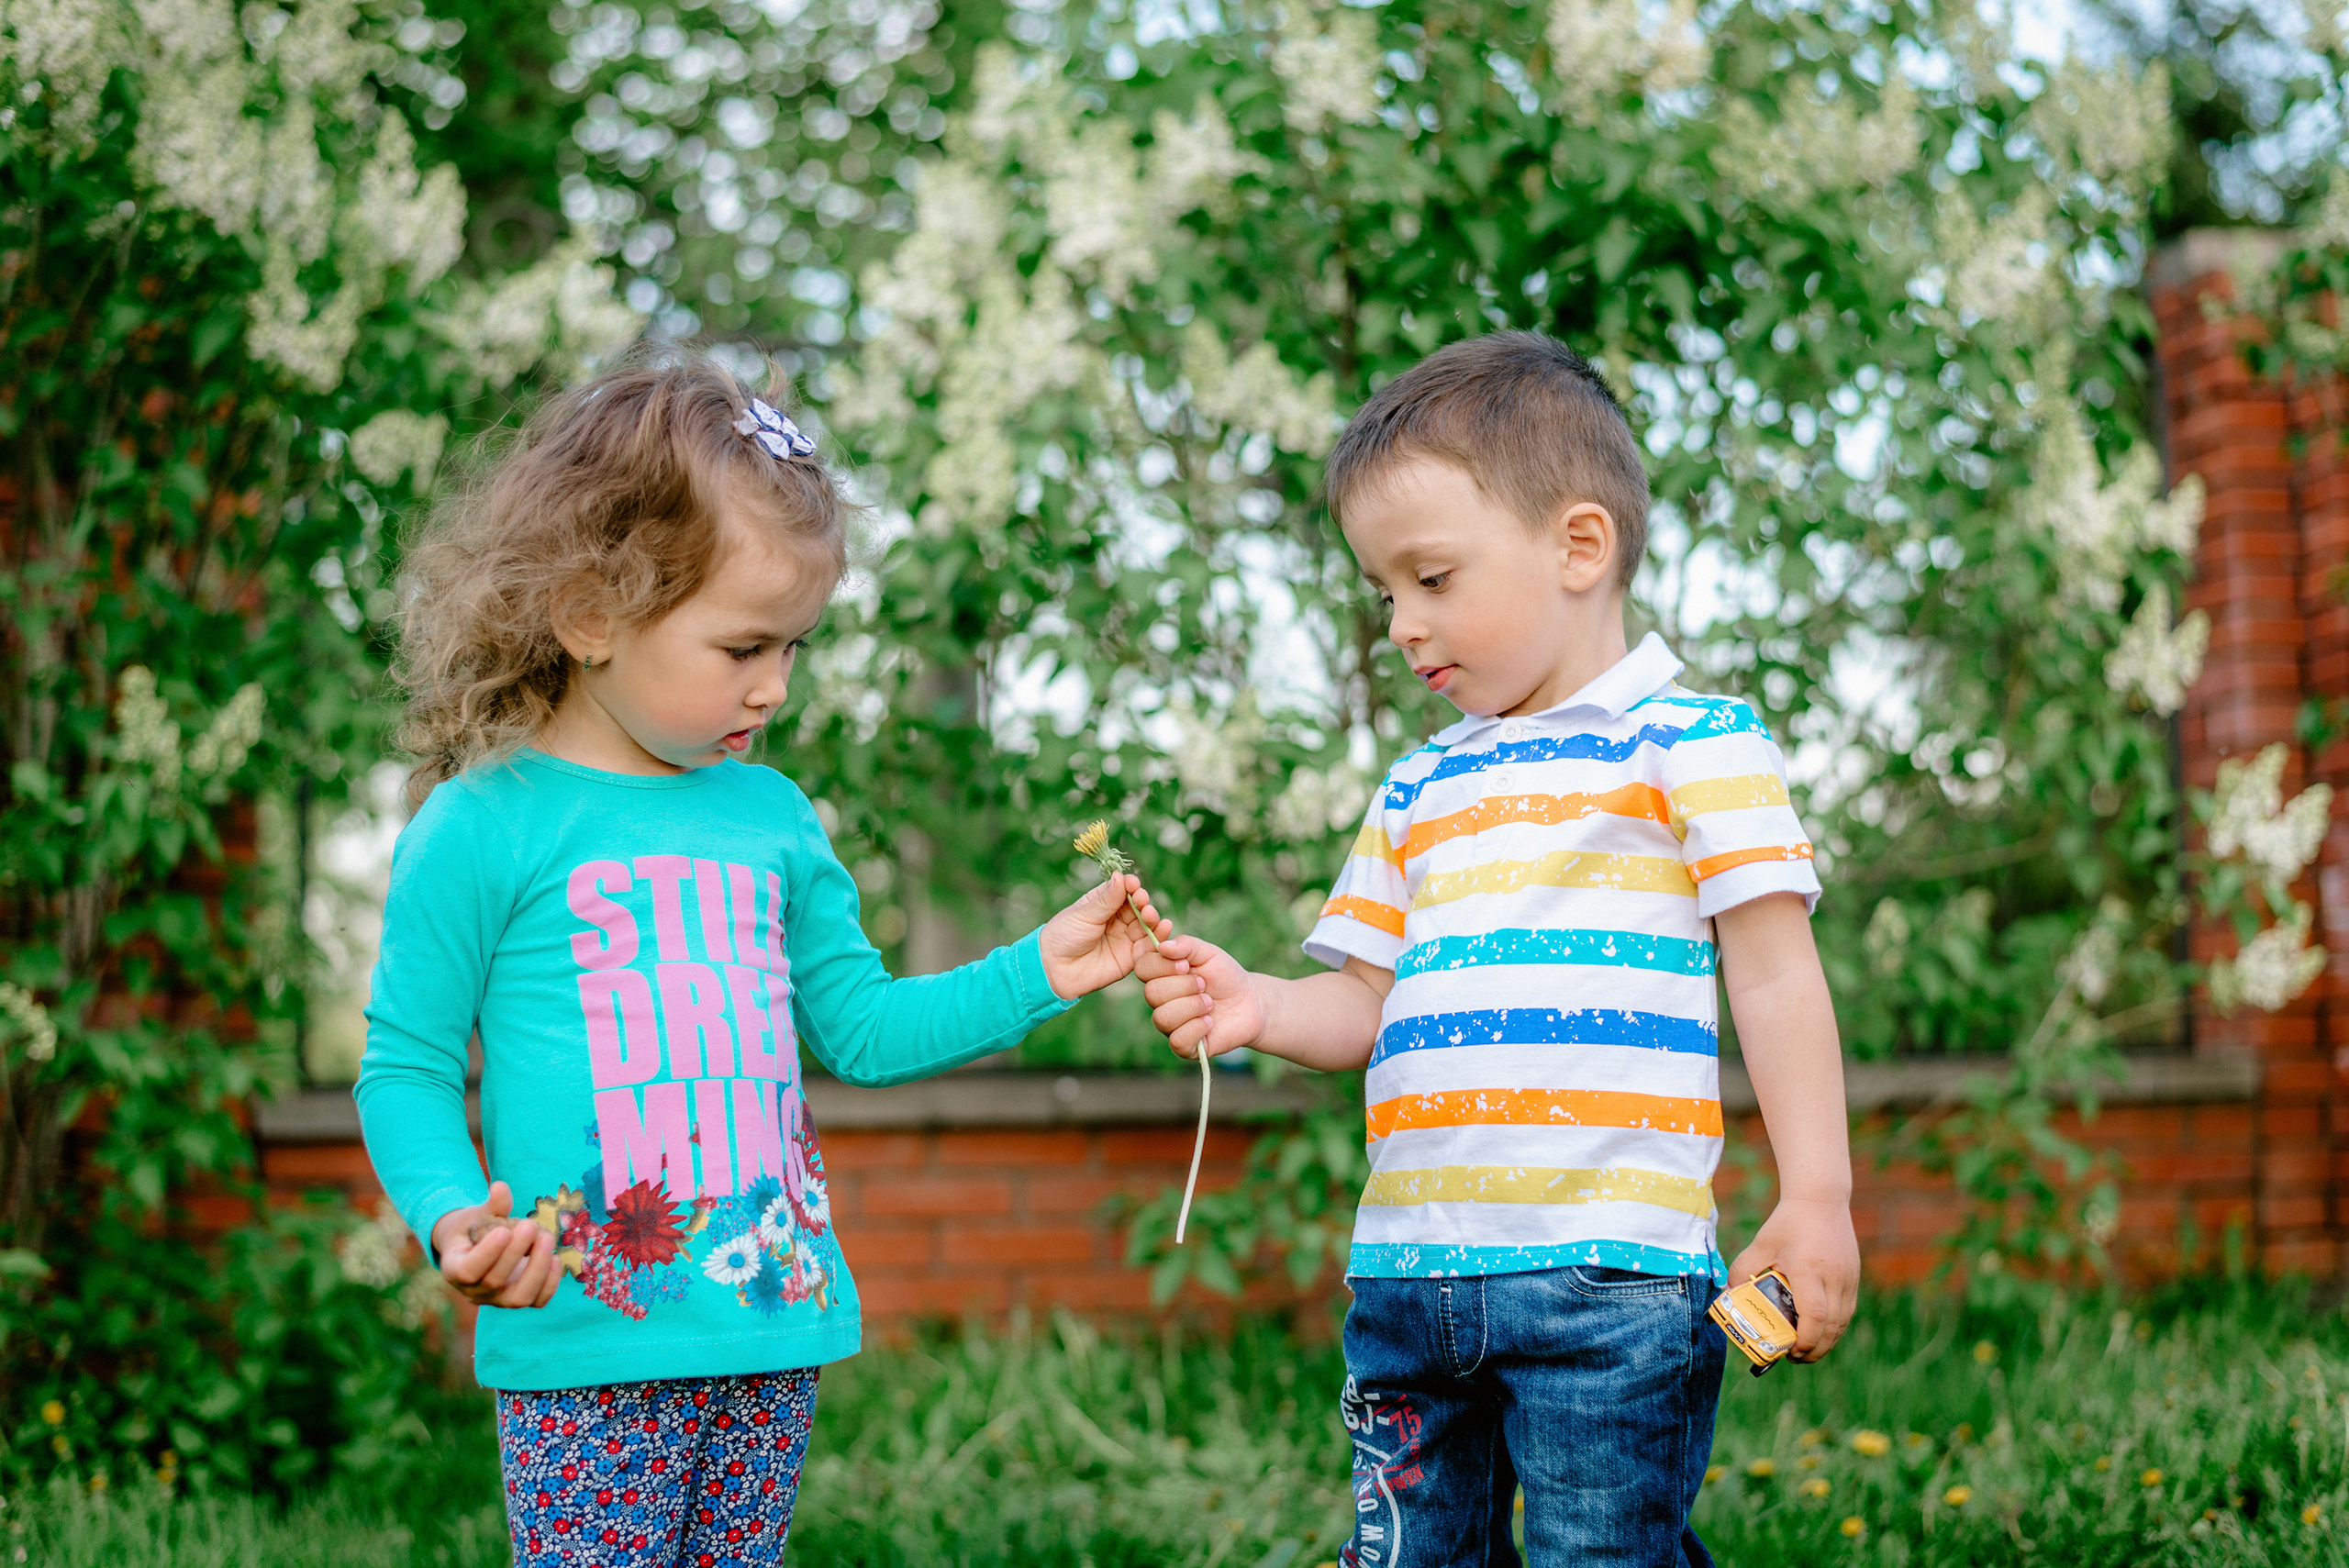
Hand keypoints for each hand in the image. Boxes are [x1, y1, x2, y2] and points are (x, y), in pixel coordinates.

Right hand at [431, 1181, 562, 1308]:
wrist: (480, 1248)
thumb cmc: (475, 1228)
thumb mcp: (477, 1214)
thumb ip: (491, 1205)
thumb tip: (501, 1187)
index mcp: (455, 1269)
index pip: (467, 1271)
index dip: (487, 1254)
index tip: (503, 1231)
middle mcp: (475, 1291)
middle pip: (495, 1281)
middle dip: (515, 1252)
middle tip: (530, 1225)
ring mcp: (499, 1299)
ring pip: (519, 1297)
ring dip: (537, 1268)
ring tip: (546, 1237)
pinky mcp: (520, 1298)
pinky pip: (537, 1301)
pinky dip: (550, 1283)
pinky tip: (556, 1258)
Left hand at [1038, 873, 1171, 998]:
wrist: (1053, 969)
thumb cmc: (1063, 936)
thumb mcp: (1084, 914)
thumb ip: (1106, 900)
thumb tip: (1121, 876)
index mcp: (1104, 903)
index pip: (1124, 891)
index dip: (1131, 887)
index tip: (1133, 884)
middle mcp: (1118, 920)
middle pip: (1138, 907)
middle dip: (1143, 903)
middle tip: (1142, 901)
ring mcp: (1125, 938)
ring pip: (1146, 926)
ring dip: (1153, 919)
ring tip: (1151, 915)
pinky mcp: (1130, 958)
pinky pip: (1147, 947)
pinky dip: (1157, 938)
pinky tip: (1163, 929)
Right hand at [1135, 933, 1264, 1059]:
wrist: (1250, 1002)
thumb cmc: (1225, 975)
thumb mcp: (1208, 953)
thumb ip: (1186, 945)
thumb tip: (1163, 946)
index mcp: (1161, 975)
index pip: (1142, 968)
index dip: (1162, 966)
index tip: (1185, 965)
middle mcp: (1160, 1001)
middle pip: (1152, 993)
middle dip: (1184, 986)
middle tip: (1204, 985)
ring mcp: (1170, 1024)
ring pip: (1162, 1018)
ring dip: (1192, 1007)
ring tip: (1209, 1004)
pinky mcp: (1184, 1045)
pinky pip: (1177, 1040)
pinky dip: (1197, 1028)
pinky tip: (1210, 1022)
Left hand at [1725, 1196, 1857, 1361]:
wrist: (1821, 1200)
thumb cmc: (1787, 1223)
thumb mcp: (1760, 1244)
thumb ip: (1741, 1270)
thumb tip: (1727, 1296)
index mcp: (1809, 1270)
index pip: (1814, 1316)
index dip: (1805, 1340)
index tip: (1789, 1352)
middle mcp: (1833, 1278)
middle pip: (1831, 1327)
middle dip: (1814, 1351)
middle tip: (1794, 1358)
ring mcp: (1848, 1279)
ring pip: (1843, 1323)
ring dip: (1827, 1342)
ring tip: (1806, 1350)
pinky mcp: (1854, 1278)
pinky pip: (1847, 1311)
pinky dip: (1835, 1327)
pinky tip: (1820, 1332)